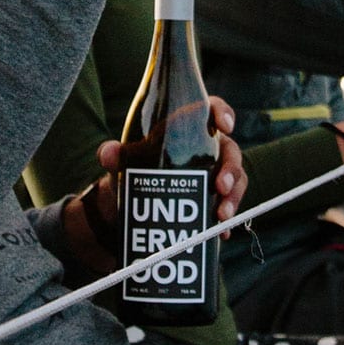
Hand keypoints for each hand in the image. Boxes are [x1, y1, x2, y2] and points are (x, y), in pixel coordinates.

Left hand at [79, 106, 243, 267]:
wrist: (133, 202)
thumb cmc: (134, 169)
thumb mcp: (123, 161)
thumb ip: (113, 154)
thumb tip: (108, 154)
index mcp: (190, 128)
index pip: (211, 111)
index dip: (222, 113)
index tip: (224, 125)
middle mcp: (209, 149)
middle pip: (230, 152)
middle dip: (231, 170)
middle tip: (221, 187)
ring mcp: (215, 175)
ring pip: (235, 181)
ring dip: (233, 198)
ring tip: (222, 216)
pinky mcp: (215, 199)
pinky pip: (228, 207)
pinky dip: (226, 222)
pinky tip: (221, 234)